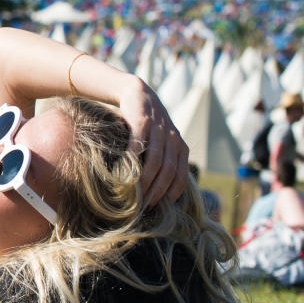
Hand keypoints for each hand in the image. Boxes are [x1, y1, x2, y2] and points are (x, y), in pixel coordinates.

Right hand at [118, 78, 188, 207]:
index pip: (180, 178)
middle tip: (143, 207)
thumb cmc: (146, 125)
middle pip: (168, 172)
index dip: (169, 195)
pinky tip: (122, 173)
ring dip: (144, 182)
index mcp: (181, 148)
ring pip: (155, 162)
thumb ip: (164, 162)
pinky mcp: (142, 122)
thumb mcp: (161, 143)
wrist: (137, 94)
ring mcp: (158, 130)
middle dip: (156, 192)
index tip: (156, 208)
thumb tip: (157, 193)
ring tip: (134, 195)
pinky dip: (131, 162)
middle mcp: (173, 139)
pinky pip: (138, 146)